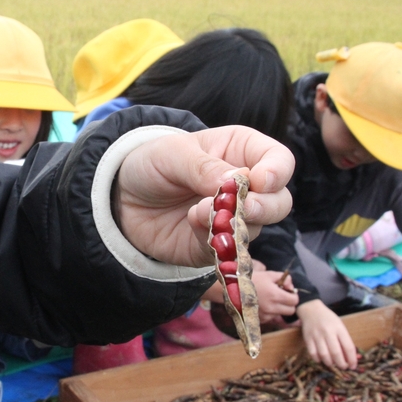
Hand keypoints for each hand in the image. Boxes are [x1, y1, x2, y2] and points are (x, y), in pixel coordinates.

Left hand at [116, 126, 293, 266]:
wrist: (122, 198)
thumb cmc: (152, 164)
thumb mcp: (172, 153)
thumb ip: (203, 167)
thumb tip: (238, 181)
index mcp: (242, 151)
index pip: (279, 161)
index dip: (277, 172)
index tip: (259, 181)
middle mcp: (246, 187)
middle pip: (279, 201)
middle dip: (265, 206)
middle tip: (243, 207)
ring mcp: (234, 219)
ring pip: (257, 228)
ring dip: (232, 223)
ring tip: (197, 212)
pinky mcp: (217, 246)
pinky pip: (229, 250)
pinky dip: (216, 241)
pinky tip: (194, 225)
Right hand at [202, 260, 298, 318]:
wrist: (231, 289)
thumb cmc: (251, 279)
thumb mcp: (269, 274)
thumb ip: (284, 279)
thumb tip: (291, 286)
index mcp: (276, 295)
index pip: (295, 301)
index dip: (293, 295)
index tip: (287, 291)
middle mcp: (272, 308)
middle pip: (290, 311)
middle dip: (288, 304)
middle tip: (281, 296)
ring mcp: (265, 315)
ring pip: (280, 315)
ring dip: (278, 308)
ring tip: (269, 299)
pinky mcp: (259, 320)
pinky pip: (270, 318)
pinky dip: (269, 312)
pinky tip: (261, 304)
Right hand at [296, 300, 357, 368]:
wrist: (311, 310)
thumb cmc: (329, 319)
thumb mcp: (340, 326)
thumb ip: (344, 340)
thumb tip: (350, 358)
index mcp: (339, 328)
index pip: (348, 347)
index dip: (352, 359)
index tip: (353, 366)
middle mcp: (328, 332)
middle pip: (336, 353)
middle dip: (341, 364)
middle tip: (343, 367)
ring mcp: (317, 336)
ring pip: (324, 355)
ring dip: (330, 363)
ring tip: (332, 363)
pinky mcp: (307, 339)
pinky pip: (313, 354)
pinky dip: (318, 359)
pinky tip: (321, 359)